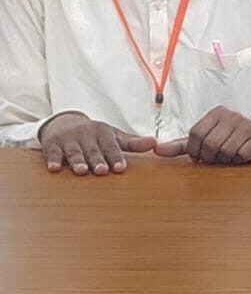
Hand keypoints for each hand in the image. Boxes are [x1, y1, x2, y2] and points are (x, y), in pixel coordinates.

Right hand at [39, 112, 156, 175]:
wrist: (63, 122)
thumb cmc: (93, 135)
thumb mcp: (113, 136)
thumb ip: (132, 143)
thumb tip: (156, 143)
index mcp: (103, 133)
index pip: (111, 146)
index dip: (116, 157)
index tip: (121, 168)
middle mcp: (86, 136)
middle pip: (93, 150)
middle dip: (98, 160)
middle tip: (102, 170)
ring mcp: (68, 140)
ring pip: (74, 152)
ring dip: (77, 162)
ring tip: (82, 171)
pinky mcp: (52, 145)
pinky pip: (52, 153)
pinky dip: (53, 160)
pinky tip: (55, 169)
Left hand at [152, 106, 250, 163]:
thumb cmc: (231, 137)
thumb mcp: (207, 137)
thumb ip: (181, 145)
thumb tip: (156, 150)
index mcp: (216, 113)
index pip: (195, 135)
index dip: (196, 150)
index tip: (202, 155)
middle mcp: (231, 115)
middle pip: (210, 144)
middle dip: (212, 157)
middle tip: (218, 157)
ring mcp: (247, 125)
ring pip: (226, 151)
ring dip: (227, 159)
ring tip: (231, 155)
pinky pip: (242, 154)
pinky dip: (240, 159)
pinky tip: (244, 154)